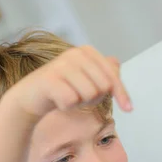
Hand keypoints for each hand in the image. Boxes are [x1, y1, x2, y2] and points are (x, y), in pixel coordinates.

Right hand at [5, 45, 131, 119]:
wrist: (31, 96)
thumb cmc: (63, 89)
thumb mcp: (86, 80)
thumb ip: (103, 72)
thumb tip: (117, 64)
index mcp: (87, 51)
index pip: (113, 77)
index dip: (122, 95)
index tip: (129, 109)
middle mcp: (75, 54)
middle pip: (103, 87)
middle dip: (94, 99)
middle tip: (78, 96)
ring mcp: (61, 65)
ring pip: (89, 95)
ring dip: (79, 103)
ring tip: (67, 96)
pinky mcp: (49, 79)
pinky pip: (71, 101)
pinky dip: (66, 107)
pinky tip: (57, 101)